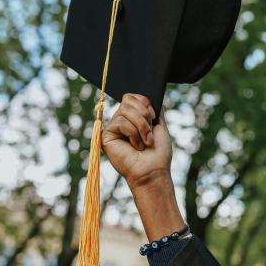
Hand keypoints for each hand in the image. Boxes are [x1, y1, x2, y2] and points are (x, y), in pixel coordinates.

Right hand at [102, 93, 184, 240]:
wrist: (153, 169)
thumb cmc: (158, 152)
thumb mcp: (159, 125)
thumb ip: (154, 109)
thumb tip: (151, 95)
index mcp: (133, 118)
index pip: (133, 96)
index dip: (145, 103)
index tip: (153, 117)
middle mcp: (121, 120)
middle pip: (128, 99)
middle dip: (144, 115)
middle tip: (149, 133)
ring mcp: (113, 128)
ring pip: (125, 110)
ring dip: (141, 126)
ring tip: (145, 142)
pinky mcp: (106, 135)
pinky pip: (120, 122)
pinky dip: (133, 134)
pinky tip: (135, 147)